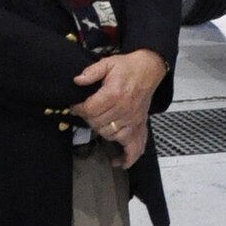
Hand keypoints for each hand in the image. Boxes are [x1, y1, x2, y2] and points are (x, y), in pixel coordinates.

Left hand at [72, 49, 167, 167]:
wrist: (149, 69)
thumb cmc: (128, 67)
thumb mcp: (108, 63)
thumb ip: (91, 72)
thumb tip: (77, 80)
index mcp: (114, 94)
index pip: (89, 109)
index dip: (79, 108)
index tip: (76, 105)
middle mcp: (124, 109)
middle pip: (97, 124)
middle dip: (88, 118)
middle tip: (88, 110)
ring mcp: (132, 120)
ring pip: (109, 135)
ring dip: (101, 130)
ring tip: (99, 121)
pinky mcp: (139, 125)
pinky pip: (135, 147)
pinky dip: (127, 157)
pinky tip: (118, 162)